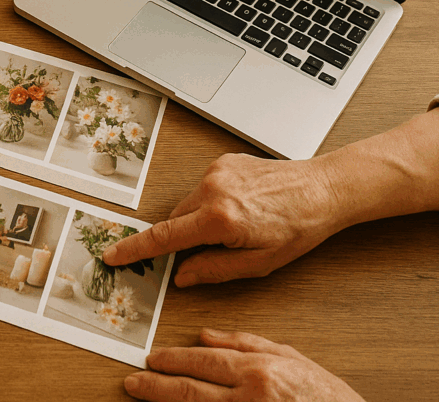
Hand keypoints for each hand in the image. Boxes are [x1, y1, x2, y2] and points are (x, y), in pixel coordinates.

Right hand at [104, 153, 339, 285]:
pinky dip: (212, 201)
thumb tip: (182, 275)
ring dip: (201, 219)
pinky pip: (204, 188)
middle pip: (175, 220)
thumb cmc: (299, 226)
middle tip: (215, 248)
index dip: (135, 249)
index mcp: (220, 219)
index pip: (164, 237)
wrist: (324, 189)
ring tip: (239, 225)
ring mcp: (216, 172)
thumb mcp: (259, 263)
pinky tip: (241, 207)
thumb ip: (213, 270)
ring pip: (188, 204)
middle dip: (185, 237)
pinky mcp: (223, 162)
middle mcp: (213, 190)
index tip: (114, 254)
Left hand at [125, 328, 364, 400]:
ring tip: (142, 396)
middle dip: (157, 385)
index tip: (152, 358)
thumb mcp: (290, 357)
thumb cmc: (326, 396)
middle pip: (191, 390)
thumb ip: (246, 343)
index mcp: (260, 372)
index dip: (173, 360)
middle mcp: (251, 398)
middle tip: (133, 381)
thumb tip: (204, 336)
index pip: (204, 362)